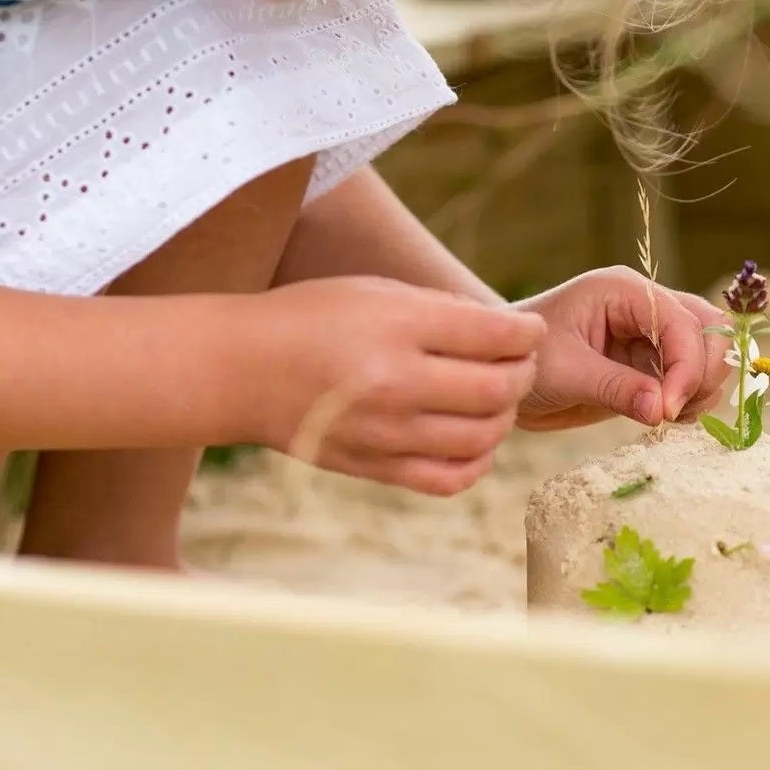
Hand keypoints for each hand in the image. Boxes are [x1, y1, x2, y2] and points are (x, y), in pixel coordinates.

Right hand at [253, 277, 544, 494]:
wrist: (241, 369)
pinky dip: (476, 461)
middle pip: (497, 389)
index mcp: (397, 326)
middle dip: (522, 374)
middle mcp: (394, 382)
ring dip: (504, 417)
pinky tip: (471, 439)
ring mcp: (384, 432)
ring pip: (483, 437)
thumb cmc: (312, 317)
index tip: (528, 332)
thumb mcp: (375, 291)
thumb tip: (506, 333)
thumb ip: (442, 310)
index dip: (527, 334)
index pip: (496, 334)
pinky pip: (450, 478)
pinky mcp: (374, 467)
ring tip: (495, 400)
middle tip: (517, 364)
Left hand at [511, 267, 731, 431]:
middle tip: (674, 411)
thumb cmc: (525, 360)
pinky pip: (690, 377)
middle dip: (702, 372)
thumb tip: (663, 409)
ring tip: (666, 416)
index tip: (668, 409)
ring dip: (700, 388)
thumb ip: (616, 388)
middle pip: (708, 329)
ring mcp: (650, 334)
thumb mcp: (565, 373)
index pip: (681, 321)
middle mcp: (644, 306)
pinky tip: (662, 416)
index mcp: (624, 290)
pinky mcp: (650, 364)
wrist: (503, 373)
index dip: (686, 365)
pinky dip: (689, 399)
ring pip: (707, 352)